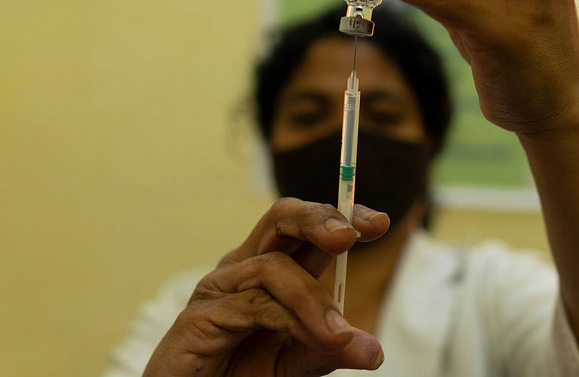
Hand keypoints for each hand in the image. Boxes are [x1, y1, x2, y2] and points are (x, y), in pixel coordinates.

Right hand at [142, 198, 388, 376]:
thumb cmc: (239, 374)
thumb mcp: (295, 362)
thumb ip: (328, 349)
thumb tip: (373, 351)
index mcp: (269, 269)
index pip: (304, 227)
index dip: (339, 216)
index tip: (379, 221)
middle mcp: (243, 268)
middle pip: (281, 218)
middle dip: (318, 219)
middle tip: (348, 235)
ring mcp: (218, 289)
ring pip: (273, 268)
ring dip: (313, 300)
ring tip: (339, 336)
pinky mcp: (199, 317)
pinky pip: (252, 306)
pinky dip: (289, 320)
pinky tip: (313, 338)